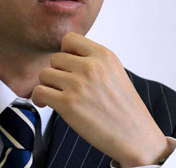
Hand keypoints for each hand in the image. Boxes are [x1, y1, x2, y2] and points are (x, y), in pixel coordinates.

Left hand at [31, 32, 170, 165]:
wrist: (136, 137)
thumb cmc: (124, 108)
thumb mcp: (114, 71)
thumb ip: (92, 59)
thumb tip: (65, 54)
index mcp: (104, 55)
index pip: (69, 38)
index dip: (65, 52)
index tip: (69, 67)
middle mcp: (91, 66)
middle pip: (55, 58)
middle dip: (57, 73)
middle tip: (65, 87)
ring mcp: (79, 84)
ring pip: (44, 74)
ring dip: (48, 86)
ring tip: (57, 96)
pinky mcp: (68, 104)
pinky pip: (39, 91)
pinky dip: (39, 98)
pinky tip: (46, 103)